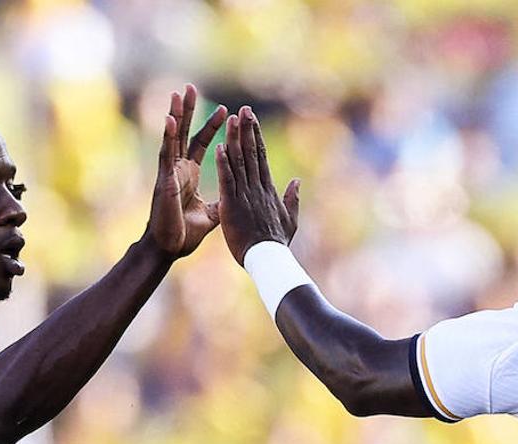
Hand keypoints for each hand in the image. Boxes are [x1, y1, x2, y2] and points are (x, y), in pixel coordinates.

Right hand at [146, 85, 226, 259]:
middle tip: (192, 87)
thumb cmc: (185, 233)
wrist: (170, 249)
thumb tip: (235, 197)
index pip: (201, 143)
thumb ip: (222, 202)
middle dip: (189, 110)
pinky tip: (170, 120)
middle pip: (184, 133)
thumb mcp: (212, 214)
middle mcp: (178, 169)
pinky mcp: (164, 181)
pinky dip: (168, 137)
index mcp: (189, 174)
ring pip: (173, 138)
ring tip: (179, 94)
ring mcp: (169, 173)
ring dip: (176, 116)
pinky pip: (166, 155)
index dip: (211, 126)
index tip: (225, 110)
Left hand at [215, 106, 299, 264]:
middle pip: (252, 153)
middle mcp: (257, 188)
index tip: (252, 120)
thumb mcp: (290, 219)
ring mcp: (245, 195)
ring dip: (235, 139)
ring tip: (231, 119)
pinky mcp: (232, 204)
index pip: (261, 157)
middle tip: (243, 109)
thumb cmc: (277, 243)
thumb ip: (292, 198)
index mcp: (268, 189)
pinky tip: (220, 146)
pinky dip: (223, 162)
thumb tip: (297, 181)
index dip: (256, 136)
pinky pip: (227, 179)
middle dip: (247, 130)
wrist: (268, 259)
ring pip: (239, 162)